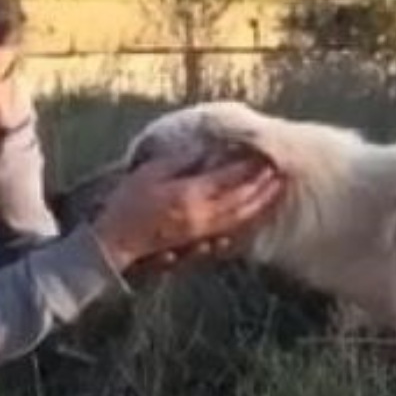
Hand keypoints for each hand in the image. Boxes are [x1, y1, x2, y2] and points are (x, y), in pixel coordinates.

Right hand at [91, 154, 282, 273]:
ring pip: (241, 218)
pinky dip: (247, 224)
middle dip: (263, 185)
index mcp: (191, 194)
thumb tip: (205, 150)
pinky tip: (255, 217)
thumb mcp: (150, 173)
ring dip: (261, 204)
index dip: (249, 167)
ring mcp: (203, 233)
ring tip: (277, 190)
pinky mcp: (199, 245)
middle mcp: (203, 215)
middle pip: (242, 199)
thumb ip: (180, 161)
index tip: (265, 154)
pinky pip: (231, 234)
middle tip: (280, 170)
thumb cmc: (127, 204)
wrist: (115, 243)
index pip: (229, 178)